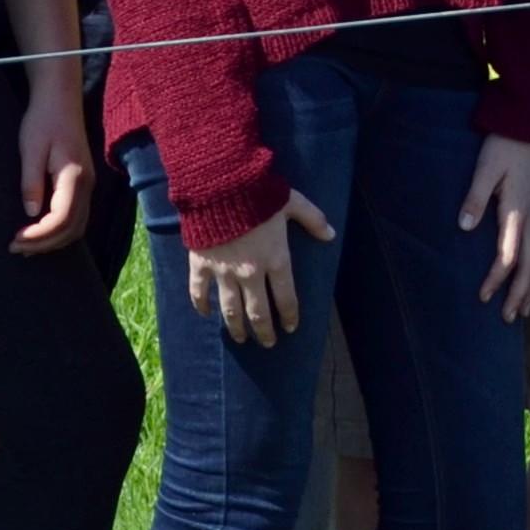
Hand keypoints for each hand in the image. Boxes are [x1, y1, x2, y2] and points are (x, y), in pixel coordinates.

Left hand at [12, 85, 91, 254]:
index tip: (15, 240)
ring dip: (54, 241)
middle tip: (16, 248)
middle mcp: (86, 184)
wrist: (60, 99)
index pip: (61, 219)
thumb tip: (30, 213)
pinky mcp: (82, 183)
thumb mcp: (30, 149)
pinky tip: (41, 232)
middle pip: (72, 229)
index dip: (39, 235)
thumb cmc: (43, 120)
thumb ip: (31, 182)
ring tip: (27, 246)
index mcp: (74, 177)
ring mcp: (88, 184)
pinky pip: (77, 217)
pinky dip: (60, 231)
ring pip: (78, 226)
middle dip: (45, 244)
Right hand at [190, 191, 333, 346]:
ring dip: (236, 327)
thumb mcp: (292, 203)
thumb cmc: (258, 193)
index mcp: (276, 259)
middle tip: (268, 343)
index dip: (289, 316)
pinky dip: (201, 305)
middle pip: (258, 312)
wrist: (219, 186)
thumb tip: (330, 234)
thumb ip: (313, 219)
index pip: (286, 298)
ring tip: (241, 339)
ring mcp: (224, 271)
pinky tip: (206, 314)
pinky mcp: (201, 264)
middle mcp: (251, 272)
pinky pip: (199, 291)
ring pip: (231, 310)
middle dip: (265, 331)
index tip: (290, 328)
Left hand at [464, 135, 529, 318]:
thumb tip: (464, 227)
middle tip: (507, 318)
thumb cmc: (505, 147)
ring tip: (522, 311)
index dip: (497, 278)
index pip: (509, 255)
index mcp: (516, 211)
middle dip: (519, 293)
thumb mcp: (485, 168)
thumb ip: (475, 198)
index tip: (484, 297)